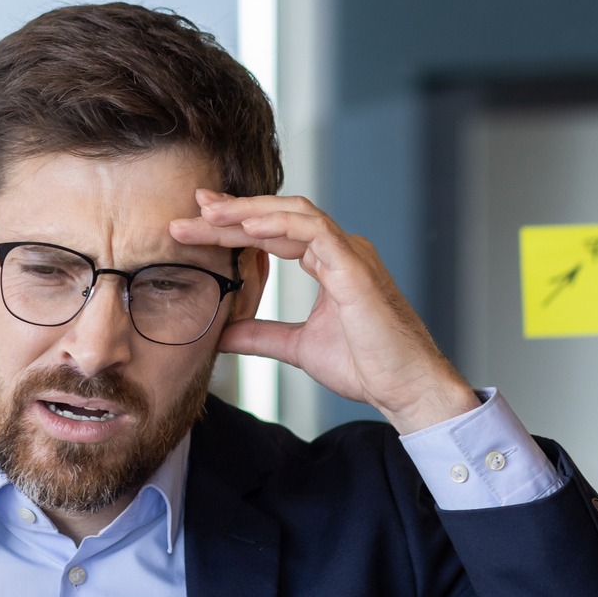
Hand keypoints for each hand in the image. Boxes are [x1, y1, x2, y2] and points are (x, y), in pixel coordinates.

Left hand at [171, 190, 481, 434]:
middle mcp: (340, 249)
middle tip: (191, 208)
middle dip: (233, 211)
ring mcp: (350, 253)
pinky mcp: (355, 267)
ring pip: (293, 214)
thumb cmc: (366, 366)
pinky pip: (314, 231)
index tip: (198, 222)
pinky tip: (247, 225)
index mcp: (330, 262)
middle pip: (279, 216)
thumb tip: (220, 334)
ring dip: (248, 212)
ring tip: (208, 214)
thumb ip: (260, 335)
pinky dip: (278, 224)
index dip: (237, 224)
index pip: (276, 232)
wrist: (405, 388)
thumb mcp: (297, 347)